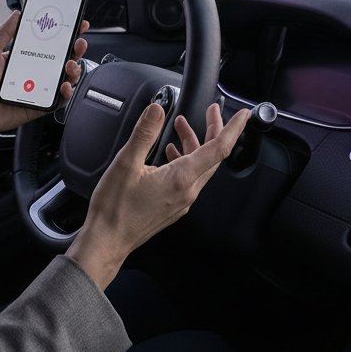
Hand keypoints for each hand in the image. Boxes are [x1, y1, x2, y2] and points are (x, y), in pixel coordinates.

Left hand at [0, 10, 88, 148]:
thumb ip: (4, 32)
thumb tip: (17, 14)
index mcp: (25, 57)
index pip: (49, 43)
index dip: (64, 34)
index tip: (75, 24)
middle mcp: (35, 72)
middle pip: (63, 59)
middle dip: (76, 49)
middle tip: (78, 42)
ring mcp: (39, 89)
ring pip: (66, 78)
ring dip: (74, 69)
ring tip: (70, 64)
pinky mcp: (41, 105)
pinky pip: (60, 100)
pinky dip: (67, 92)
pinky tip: (64, 85)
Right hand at [66, 102, 249, 288]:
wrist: (107, 241)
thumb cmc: (115, 209)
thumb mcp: (125, 163)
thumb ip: (144, 133)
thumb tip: (157, 110)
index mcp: (181, 179)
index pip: (219, 149)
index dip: (233, 128)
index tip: (243, 114)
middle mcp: (187, 191)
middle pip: (213, 156)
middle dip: (214, 130)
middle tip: (210, 111)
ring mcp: (182, 201)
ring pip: (200, 166)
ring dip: (195, 143)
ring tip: (181, 126)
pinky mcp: (174, 206)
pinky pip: (189, 178)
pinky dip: (185, 159)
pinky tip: (169, 152)